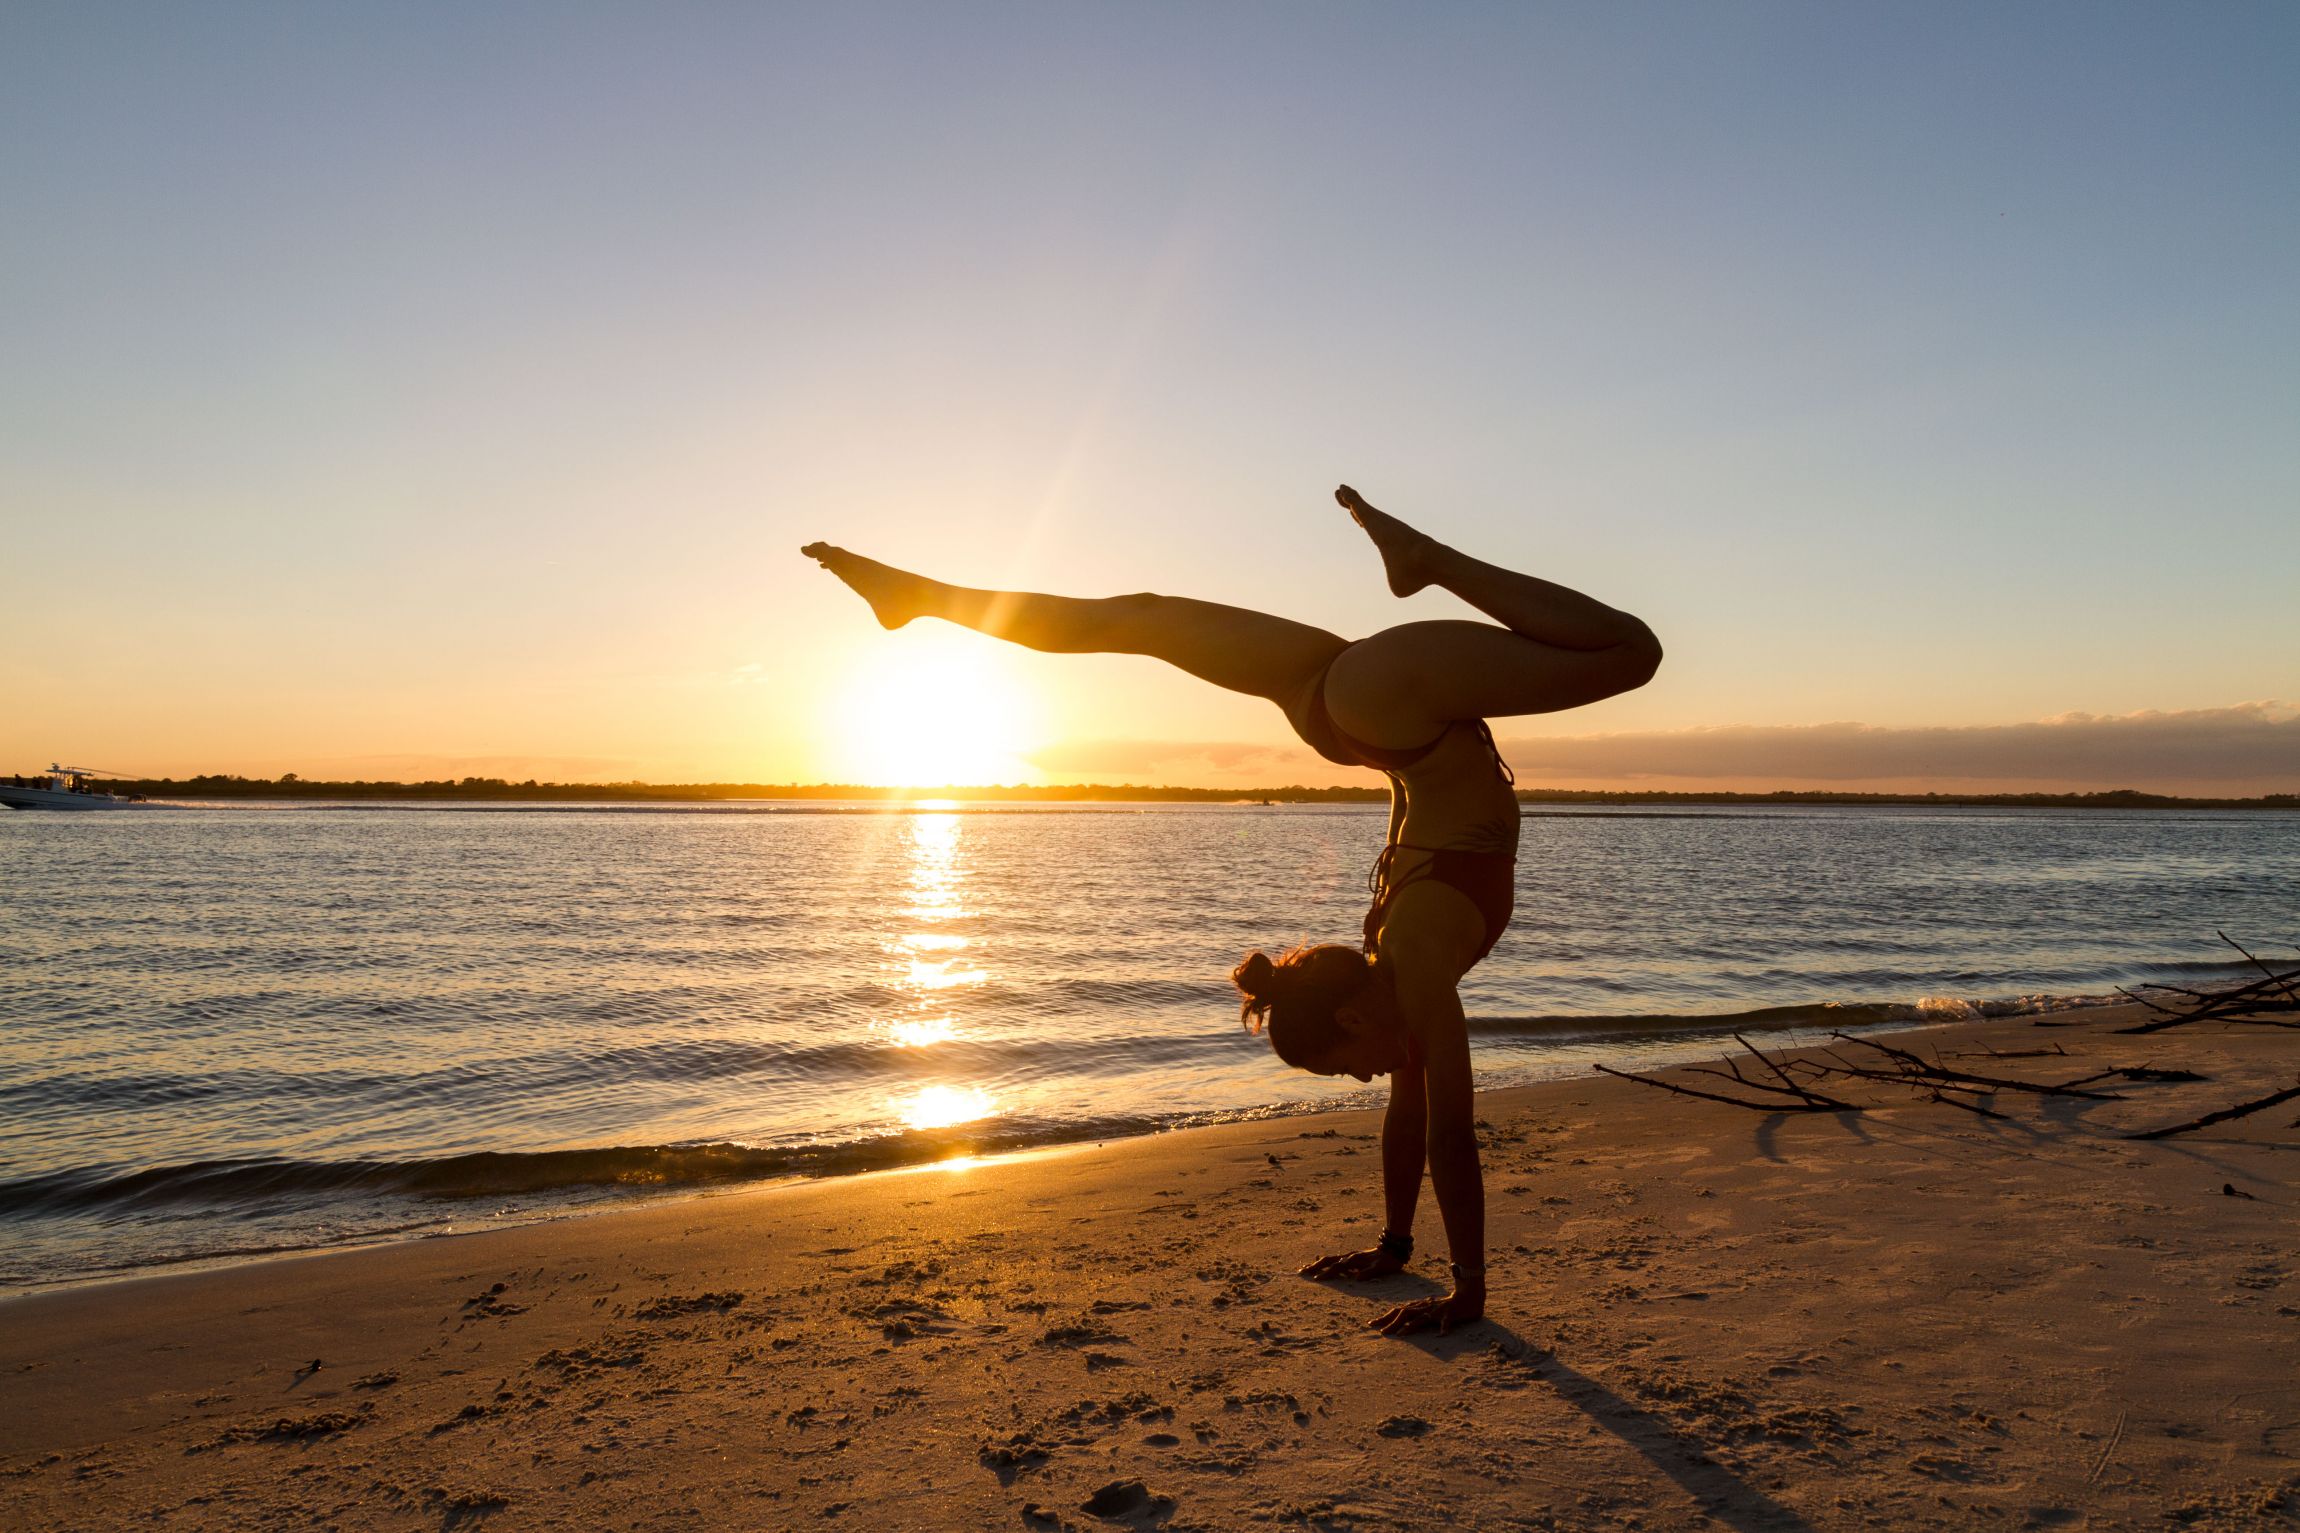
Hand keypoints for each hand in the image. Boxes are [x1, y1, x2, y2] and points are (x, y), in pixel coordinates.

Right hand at [1298, 1246, 1404, 1281]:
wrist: (1394, 1247)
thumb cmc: (1388, 1261)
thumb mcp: (1381, 1268)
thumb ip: (1369, 1273)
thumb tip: (1357, 1279)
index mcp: (1355, 1260)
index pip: (1337, 1267)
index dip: (1326, 1273)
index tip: (1316, 1279)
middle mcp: (1350, 1257)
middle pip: (1329, 1261)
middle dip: (1315, 1266)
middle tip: (1302, 1271)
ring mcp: (1351, 1256)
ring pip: (1331, 1259)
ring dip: (1318, 1264)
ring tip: (1307, 1268)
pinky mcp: (1353, 1257)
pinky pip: (1336, 1260)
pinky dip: (1326, 1263)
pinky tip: (1322, 1266)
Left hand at [1368, 1287, 1483, 1337]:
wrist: (1468, 1296)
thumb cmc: (1447, 1306)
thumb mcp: (1429, 1310)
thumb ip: (1416, 1316)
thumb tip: (1401, 1326)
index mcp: (1419, 1306)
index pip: (1398, 1311)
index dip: (1385, 1317)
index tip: (1371, 1323)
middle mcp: (1425, 1307)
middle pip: (1405, 1313)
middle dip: (1392, 1322)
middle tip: (1381, 1332)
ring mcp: (1437, 1310)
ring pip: (1422, 1317)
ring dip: (1411, 1326)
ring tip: (1401, 1335)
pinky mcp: (1450, 1314)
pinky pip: (1446, 1321)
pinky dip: (1443, 1327)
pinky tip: (1441, 1335)